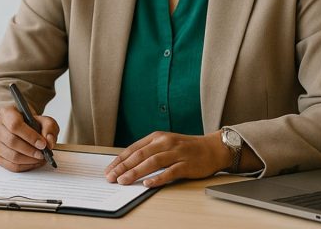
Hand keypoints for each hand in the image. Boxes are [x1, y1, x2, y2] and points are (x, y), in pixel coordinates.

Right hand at [0, 106, 59, 171]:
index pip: (15, 125)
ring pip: (12, 156)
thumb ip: (49, 127)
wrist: (21, 129)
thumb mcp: (43, 120)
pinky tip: (34, 162)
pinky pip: (11, 166)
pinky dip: (25, 166)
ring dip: (29, 160)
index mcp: (6, 114)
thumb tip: (49, 141)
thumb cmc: (30, 124)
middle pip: (12, 142)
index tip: (42, 143)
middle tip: (43, 153)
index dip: (30, 136)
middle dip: (31, 150)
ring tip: (40, 158)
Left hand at [104, 131, 230, 186]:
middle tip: (111, 177)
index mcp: (157, 136)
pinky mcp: (187, 164)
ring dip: (136, 172)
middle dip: (123, 167)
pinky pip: (170, 172)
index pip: (133, 149)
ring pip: (152, 162)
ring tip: (124, 181)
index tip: (109, 170)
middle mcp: (165, 142)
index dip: (119, 160)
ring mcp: (176, 153)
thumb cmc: (185, 148)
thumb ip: (148, 150)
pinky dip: (158, 178)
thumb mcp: (165, 143)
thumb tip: (127, 163)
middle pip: (140, 155)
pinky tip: (148, 184)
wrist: (212, 148)